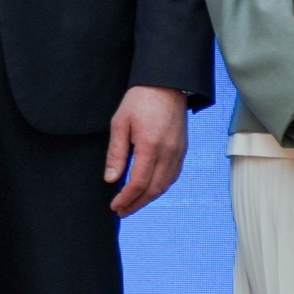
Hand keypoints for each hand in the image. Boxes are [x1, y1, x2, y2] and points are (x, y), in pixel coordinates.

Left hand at [105, 86, 187, 215]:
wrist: (166, 83)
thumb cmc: (140, 99)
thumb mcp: (120, 122)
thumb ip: (116, 152)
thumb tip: (111, 179)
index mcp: (150, 146)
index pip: (138, 183)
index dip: (126, 198)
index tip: (115, 206)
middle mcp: (168, 152)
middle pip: (153, 189)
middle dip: (137, 203)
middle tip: (122, 210)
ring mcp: (178, 151)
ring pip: (165, 184)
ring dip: (149, 197)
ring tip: (134, 203)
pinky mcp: (182, 148)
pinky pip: (173, 174)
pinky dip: (161, 186)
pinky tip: (150, 188)